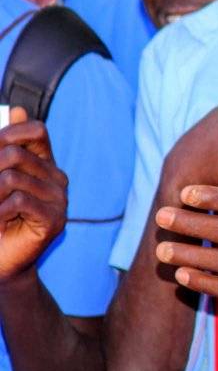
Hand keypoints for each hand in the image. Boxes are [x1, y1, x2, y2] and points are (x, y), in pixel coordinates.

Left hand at [0, 109, 67, 283]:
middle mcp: (57, 179)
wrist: (1, 260)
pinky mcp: (55, 220)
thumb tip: (19, 110)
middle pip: (16, 154)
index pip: (36, 131)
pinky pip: (18, 201)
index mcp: (46, 165)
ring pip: (12, 178)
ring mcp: (59, 199)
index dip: (9, 135)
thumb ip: (7, 147)